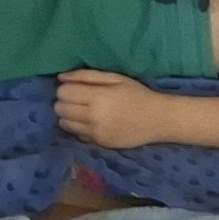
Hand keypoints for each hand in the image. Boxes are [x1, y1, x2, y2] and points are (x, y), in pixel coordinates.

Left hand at [53, 69, 184, 148]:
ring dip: (69, 116)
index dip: (67, 88)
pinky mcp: (98, 143)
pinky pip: (76, 135)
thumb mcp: (115, 79)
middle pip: (60, 108)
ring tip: (83, 112)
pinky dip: (78, 128)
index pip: (63, 92)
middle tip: (79, 100)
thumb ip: (87, 76)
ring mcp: (95, 132)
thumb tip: (61, 77)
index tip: (77, 88)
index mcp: (98, 97)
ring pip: (64, 123)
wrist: (159, 119)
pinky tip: (91, 123)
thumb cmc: (138, 94)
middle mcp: (93, 116)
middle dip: (65, 102)